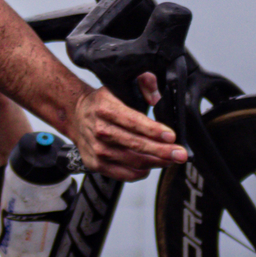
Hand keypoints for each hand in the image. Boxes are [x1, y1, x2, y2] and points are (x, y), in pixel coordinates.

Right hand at [67, 73, 183, 180]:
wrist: (76, 116)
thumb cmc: (101, 103)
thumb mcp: (119, 85)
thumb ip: (142, 83)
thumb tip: (156, 96)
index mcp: (105, 108)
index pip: (133, 121)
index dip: (153, 130)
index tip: (171, 136)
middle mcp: (100, 130)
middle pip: (136, 145)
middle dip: (162, 151)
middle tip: (180, 154)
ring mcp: (97, 149)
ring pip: (133, 161)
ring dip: (155, 162)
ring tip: (170, 159)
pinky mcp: (96, 164)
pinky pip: (124, 174)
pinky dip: (140, 172)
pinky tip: (151, 165)